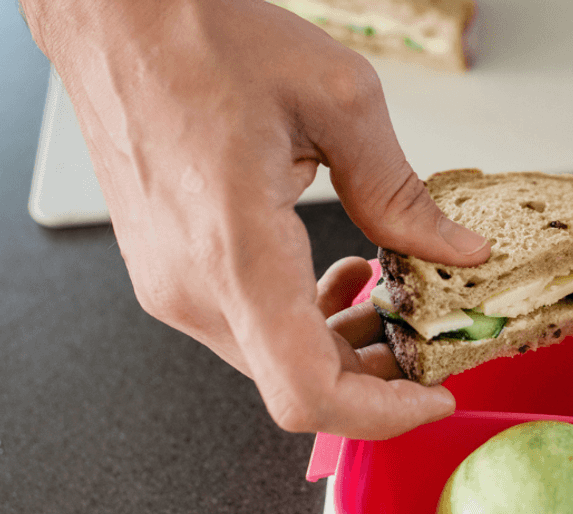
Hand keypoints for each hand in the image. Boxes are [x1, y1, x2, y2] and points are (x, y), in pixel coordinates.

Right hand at [19, 0, 490, 439]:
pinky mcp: (167, 274)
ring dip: (341, 346)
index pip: (310, 393)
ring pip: (275, 360)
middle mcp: (193, 288)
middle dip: (377, 376)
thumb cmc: (201, 39)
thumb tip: (456, 250)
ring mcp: (171, 287)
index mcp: (236, 250)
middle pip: (301, 385)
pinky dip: (302, 321)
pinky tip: (335, 277)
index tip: (433, 396)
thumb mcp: (338, 100)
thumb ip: (401, 192)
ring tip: (388, 301)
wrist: (116, 21)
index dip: (382, 415)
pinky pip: (247, 327)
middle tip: (427, 337)